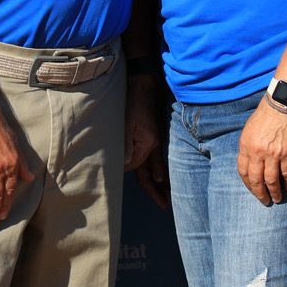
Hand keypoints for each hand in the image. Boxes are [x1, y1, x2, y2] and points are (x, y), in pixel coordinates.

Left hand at [126, 77, 169, 209]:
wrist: (146, 82)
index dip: (127, 171)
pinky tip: (163, 175)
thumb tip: (126, 165)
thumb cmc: (134, 100)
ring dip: (163, 182)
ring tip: (168, 197)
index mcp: (148, 142)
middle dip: (158, 189)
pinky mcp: (157, 135)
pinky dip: (162, 168)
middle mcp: (156, 144)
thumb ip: (126, 143)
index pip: (137, 166)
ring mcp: (158, 140)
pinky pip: (160, 157)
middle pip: (154, 171)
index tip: (119, 175)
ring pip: (159, 166)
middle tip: (163, 204)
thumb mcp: (126, 120)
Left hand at [238, 98, 286, 205]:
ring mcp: (272, 154)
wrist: (282, 104)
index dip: (247, 184)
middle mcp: (257, 152)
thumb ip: (248, 147)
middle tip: (264, 201)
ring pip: (271, 180)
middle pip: (256, 179)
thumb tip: (251, 162)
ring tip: (277, 199)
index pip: (243, 171)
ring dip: (275, 192)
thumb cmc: (265, 115)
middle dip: (260, 193)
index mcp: (245, 146)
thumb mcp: (249, 130)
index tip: (252, 189)